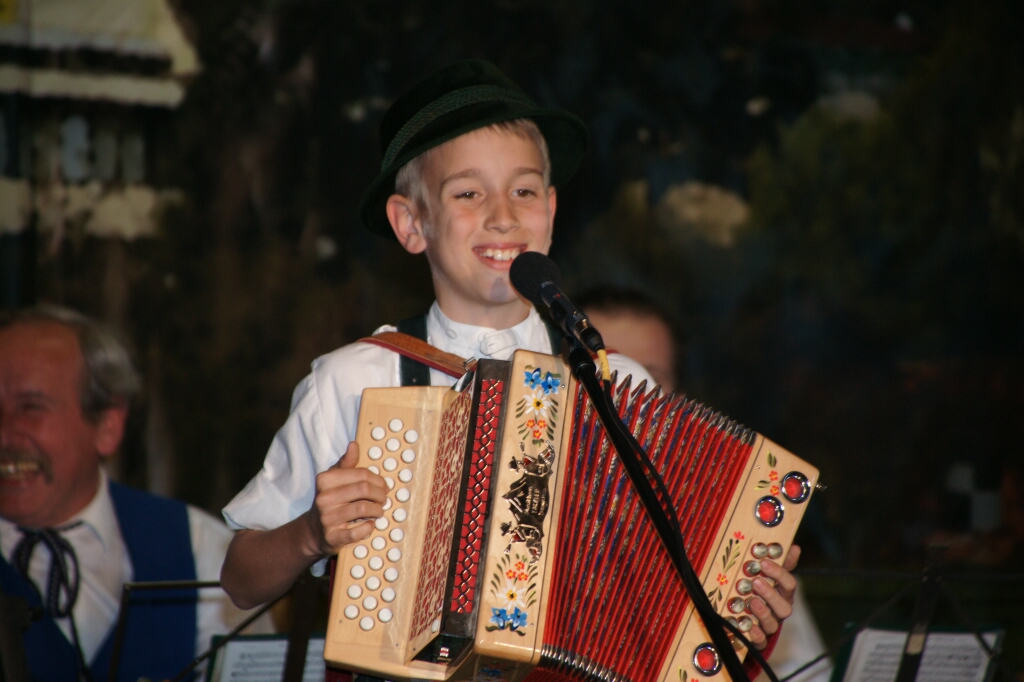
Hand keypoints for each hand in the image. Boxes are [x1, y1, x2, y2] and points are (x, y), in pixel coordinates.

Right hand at [305, 441, 387, 557]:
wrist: (313, 530)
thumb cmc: (330, 500)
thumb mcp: (334, 479)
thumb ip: (346, 463)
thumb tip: (354, 444)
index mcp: (325, 480)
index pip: (361, 474)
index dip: (378, 479)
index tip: (384, 486)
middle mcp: (324, 498)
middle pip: (364, 489)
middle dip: (380, 494)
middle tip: (384, 499)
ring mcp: (327, 518)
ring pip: (363, 509)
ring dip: (377, 510)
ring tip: (379, 511)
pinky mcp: (332, 537)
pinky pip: (356, 532)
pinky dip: (368, 528)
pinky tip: (370, 524)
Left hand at [744, 544, 799, 649]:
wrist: (747, 620)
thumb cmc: (761, 593)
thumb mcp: (769, 576)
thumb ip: (781, 564)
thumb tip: (794, 547)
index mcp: (782, 595)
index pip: (789, 584)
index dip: (779, 573)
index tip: (764, 562)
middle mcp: (778, 611)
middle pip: (784, 606)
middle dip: (771, 594)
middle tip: (756, 581)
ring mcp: (769, 626)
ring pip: (773, 624)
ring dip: (763, 612)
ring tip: (753, 601)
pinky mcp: (758, 640)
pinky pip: (760, 641)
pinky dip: (756, 634)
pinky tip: (749, 626)